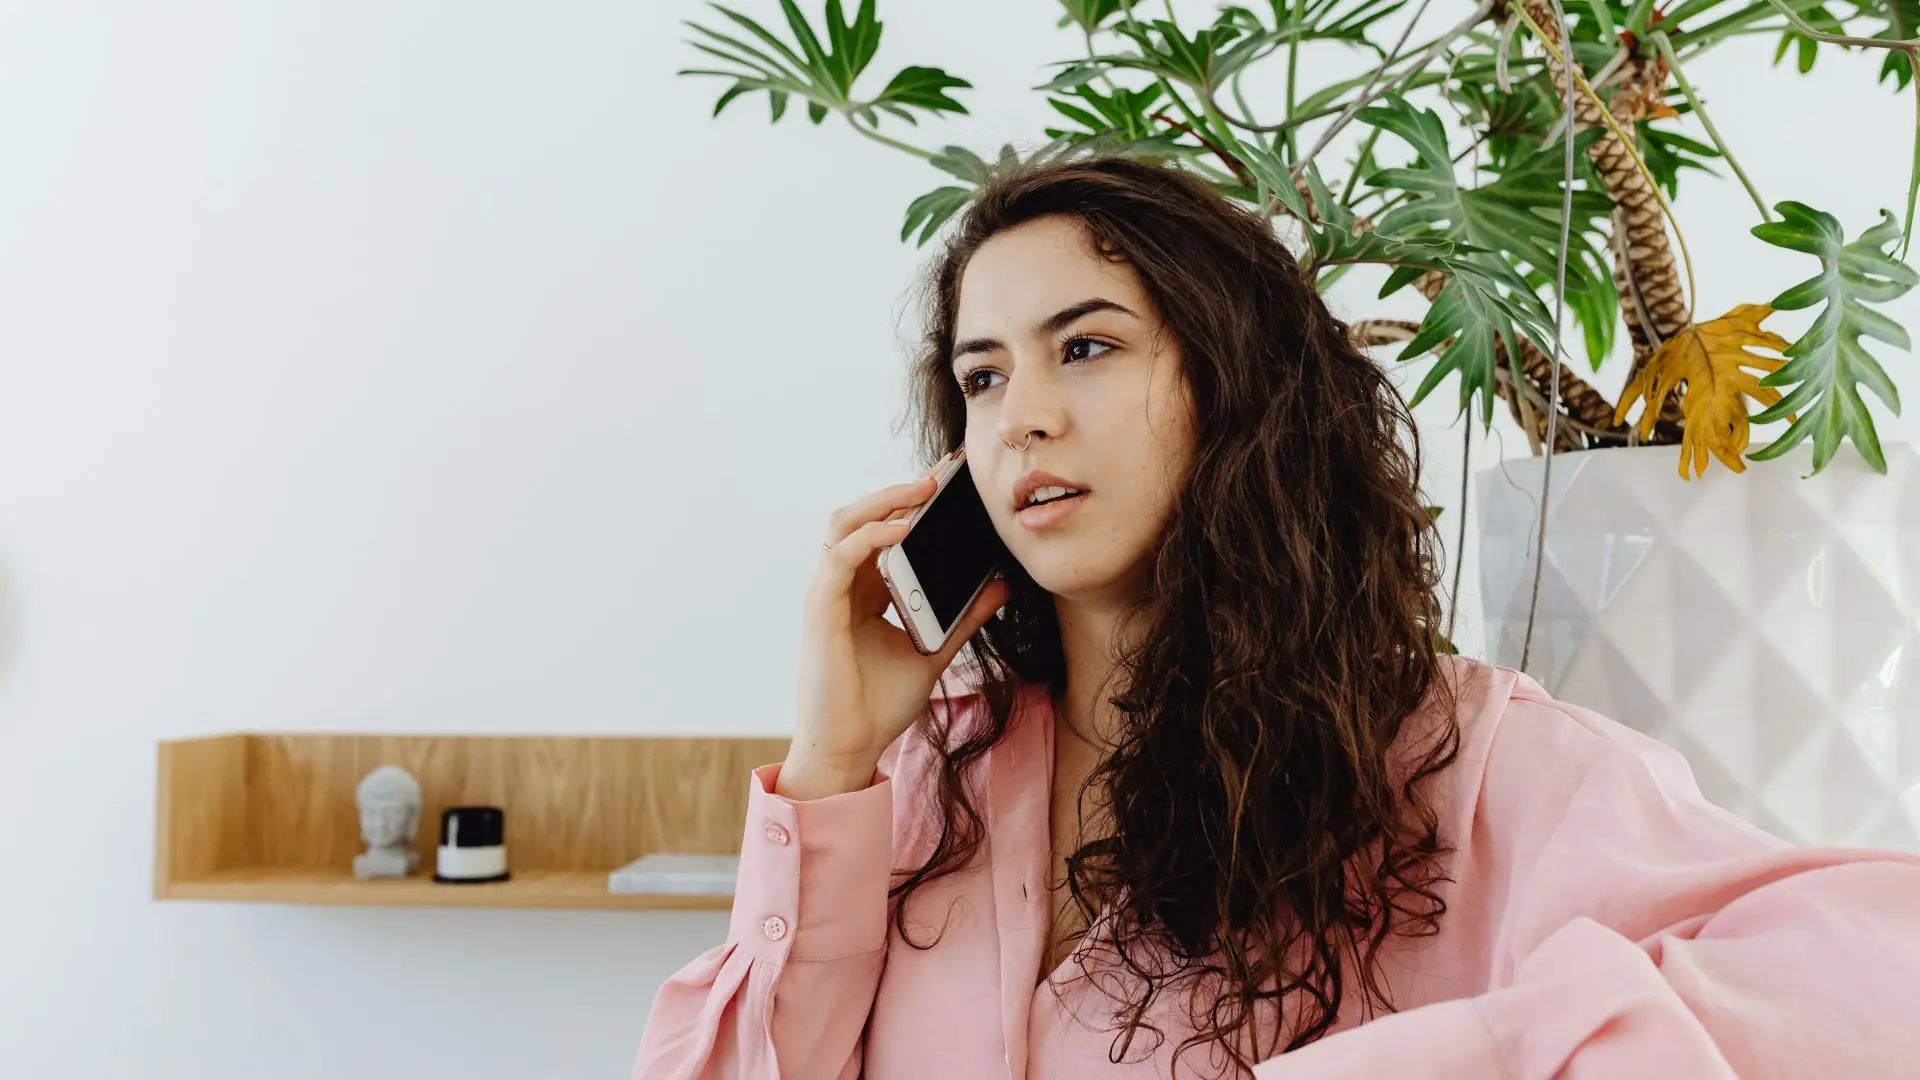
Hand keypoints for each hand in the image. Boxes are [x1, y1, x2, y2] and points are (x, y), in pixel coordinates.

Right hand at [782, 462, 1007, 800]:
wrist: (851, 748)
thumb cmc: (880, 705)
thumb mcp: (934, 651)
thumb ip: (963, 617)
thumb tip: (1000, 585)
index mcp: (863, 592)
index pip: (883, 531)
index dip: (910, 503)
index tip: (949, 483)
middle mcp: (842, 585)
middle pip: (862, 516)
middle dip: (901, 491)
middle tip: (944, 474)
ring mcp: (827, 594)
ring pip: (846, 523)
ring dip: (885, 501)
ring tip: (925, 490)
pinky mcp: (821, 608)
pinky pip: (842, 556)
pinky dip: (872, 536)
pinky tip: (905, 530)